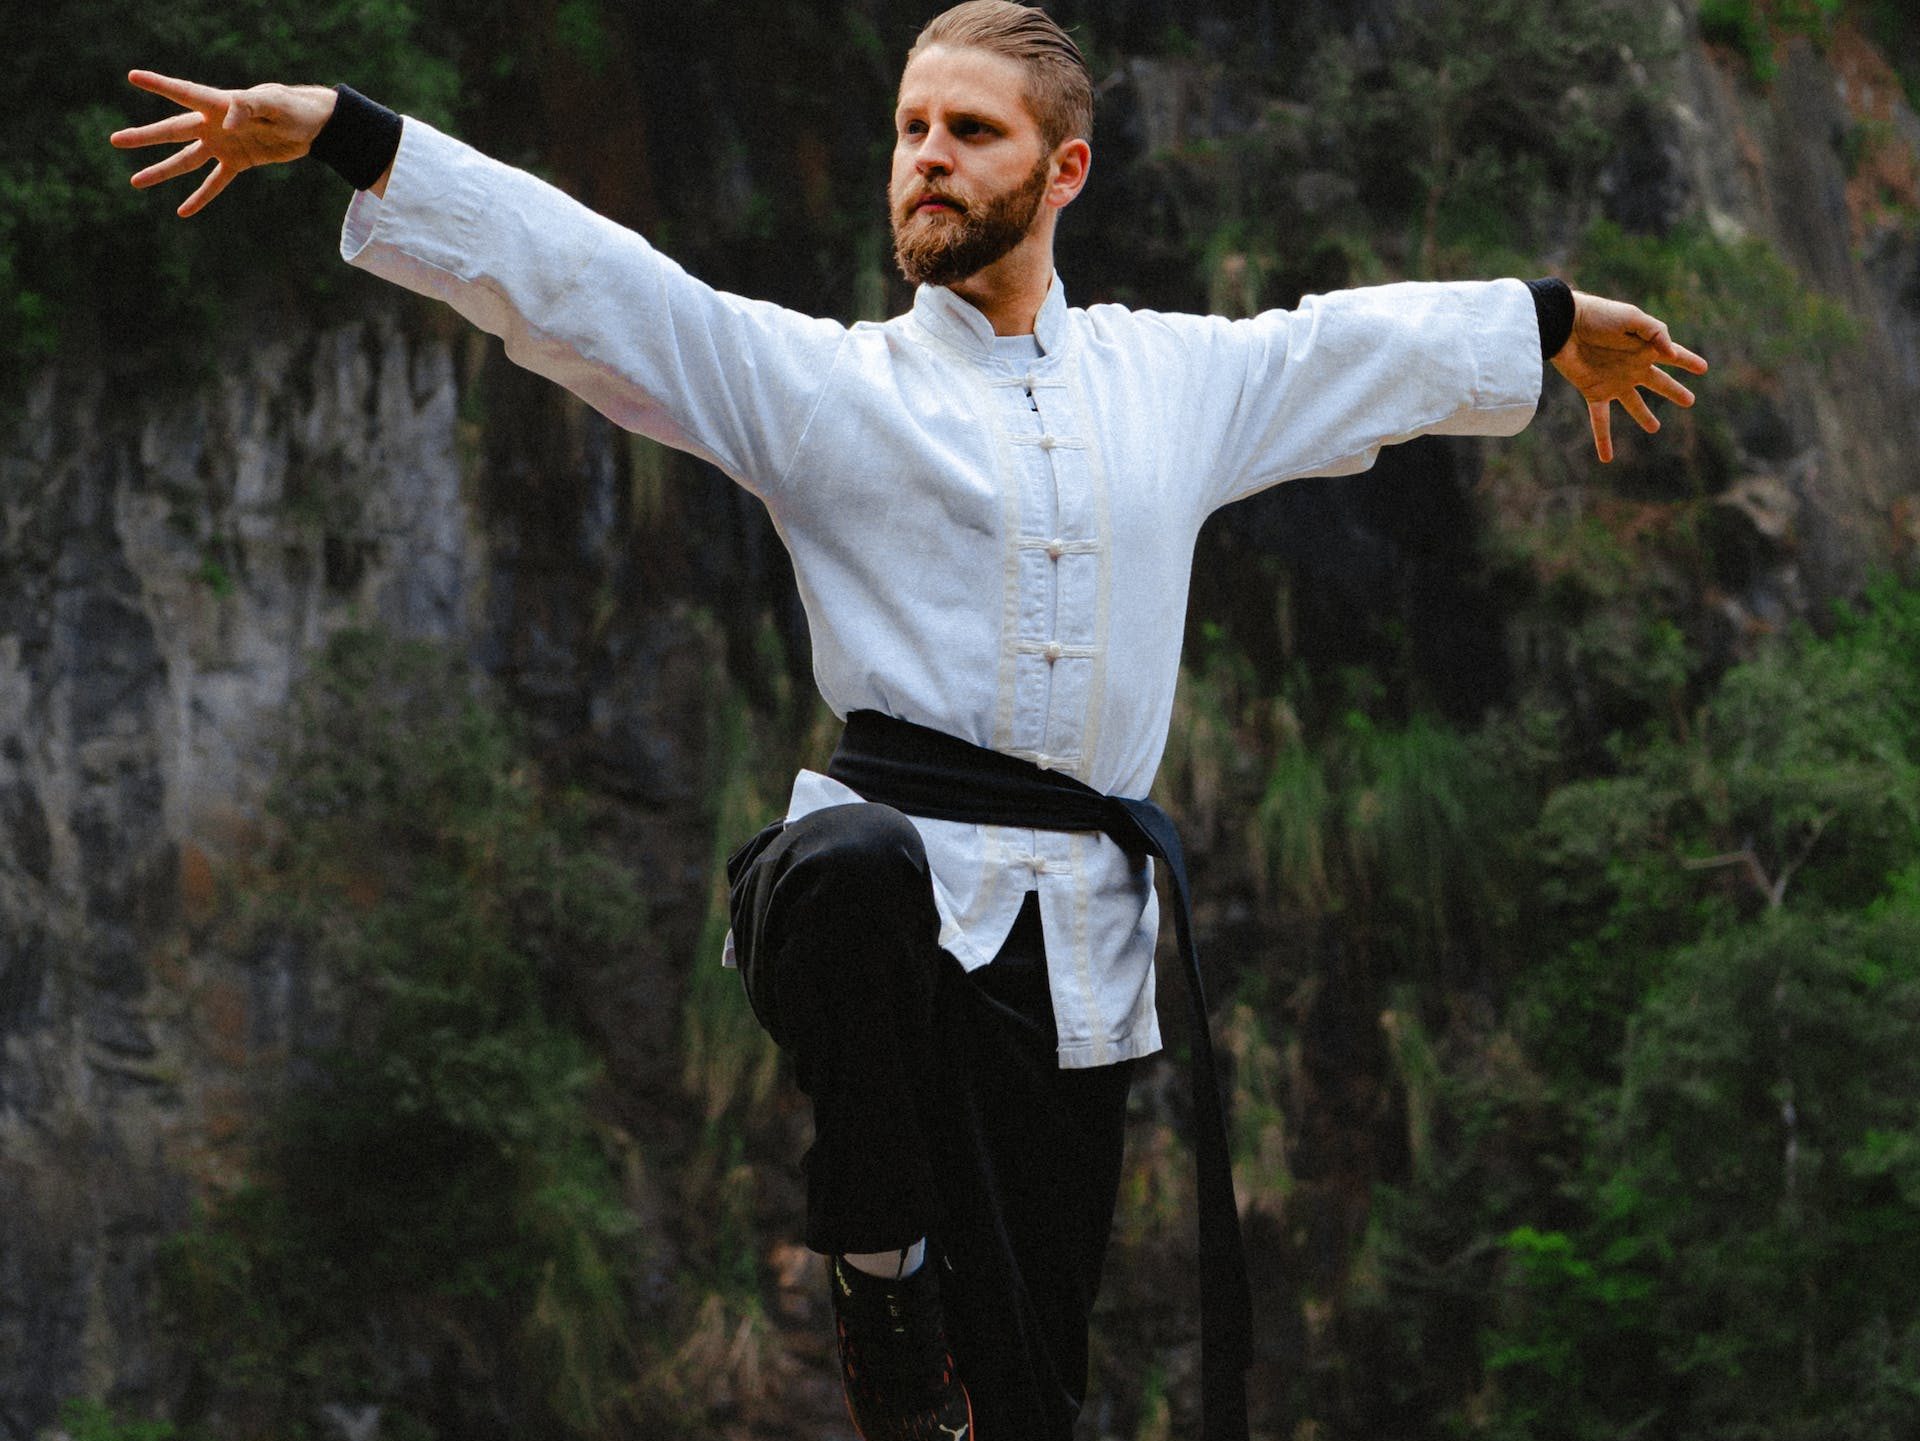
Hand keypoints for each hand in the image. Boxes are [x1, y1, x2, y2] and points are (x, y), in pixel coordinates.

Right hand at [109, 72, 337, 216]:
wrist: (313, 126)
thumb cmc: (293, 107)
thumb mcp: (274, 104)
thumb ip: (249, 107)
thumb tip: (228, 122)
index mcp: (220, 103)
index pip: (184, 93)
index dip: (159, 85)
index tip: (132, 76)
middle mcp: (215, 124)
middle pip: (173, 131)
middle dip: (145, 137)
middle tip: (115, 140)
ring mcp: (224, 144)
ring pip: (186, 160)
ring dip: (162, 171)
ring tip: (135, 182)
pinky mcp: (238, 162)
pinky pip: (215, 182)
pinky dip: (201, 197)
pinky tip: (183, 211)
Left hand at [1550, 291, 1708, 462]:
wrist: (1564, 325)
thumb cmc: (1599, 316)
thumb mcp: (1632, 319)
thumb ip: (1655, 332)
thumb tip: (1670, 352)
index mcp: (1645, 348)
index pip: (1673, 356)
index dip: (1689, 361)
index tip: (1704, 369)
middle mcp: (1632, 367)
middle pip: (1659, 383)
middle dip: (1674, 391)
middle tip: (1690, 401)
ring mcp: (1614, 382)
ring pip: (1634, 404)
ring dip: (1644, 416)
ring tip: (1654, 428)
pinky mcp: (1594, 392)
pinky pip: (1601, 420)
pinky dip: (1603, 439)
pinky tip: (1607, 459)